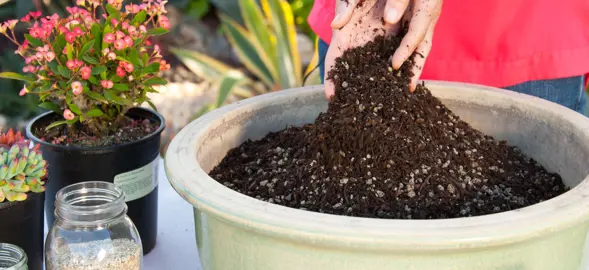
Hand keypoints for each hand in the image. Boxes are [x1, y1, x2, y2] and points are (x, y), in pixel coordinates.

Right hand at [324, 0, 441, 98]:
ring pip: (380, 68)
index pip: (334, 60)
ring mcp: (380, 43)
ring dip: (381, 85)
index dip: (331, 79)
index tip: (331, 96)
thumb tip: (337, 25)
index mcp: (345, 36)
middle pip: (356, 72)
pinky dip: (403, 71)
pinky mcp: (399, 39)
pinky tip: (407, 86)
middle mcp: (361, 44)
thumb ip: (346, 6)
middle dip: (356, 91)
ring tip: (384, 103)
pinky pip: (402, 58)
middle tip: (355, 110)